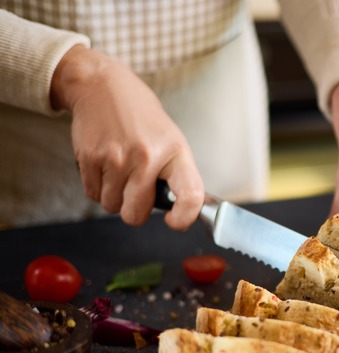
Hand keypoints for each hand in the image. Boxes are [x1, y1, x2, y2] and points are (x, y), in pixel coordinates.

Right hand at [50, 45, 202, 229]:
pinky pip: (92, 194)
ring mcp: (116, 158)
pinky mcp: (90, 158)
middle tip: (137, 192)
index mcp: (175, 153)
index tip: (175, 221)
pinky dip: (98, 187)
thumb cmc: (141, 117)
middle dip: (135, 211)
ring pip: (112, 206)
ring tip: (120, 171)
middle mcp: (147, 157)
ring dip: (114, 197)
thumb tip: (179, 208)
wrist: (103, 87)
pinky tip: (105, 165)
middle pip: (136, 213)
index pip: (190, 195)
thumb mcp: (171, 139)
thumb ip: (174, 174)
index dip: (184, 217)